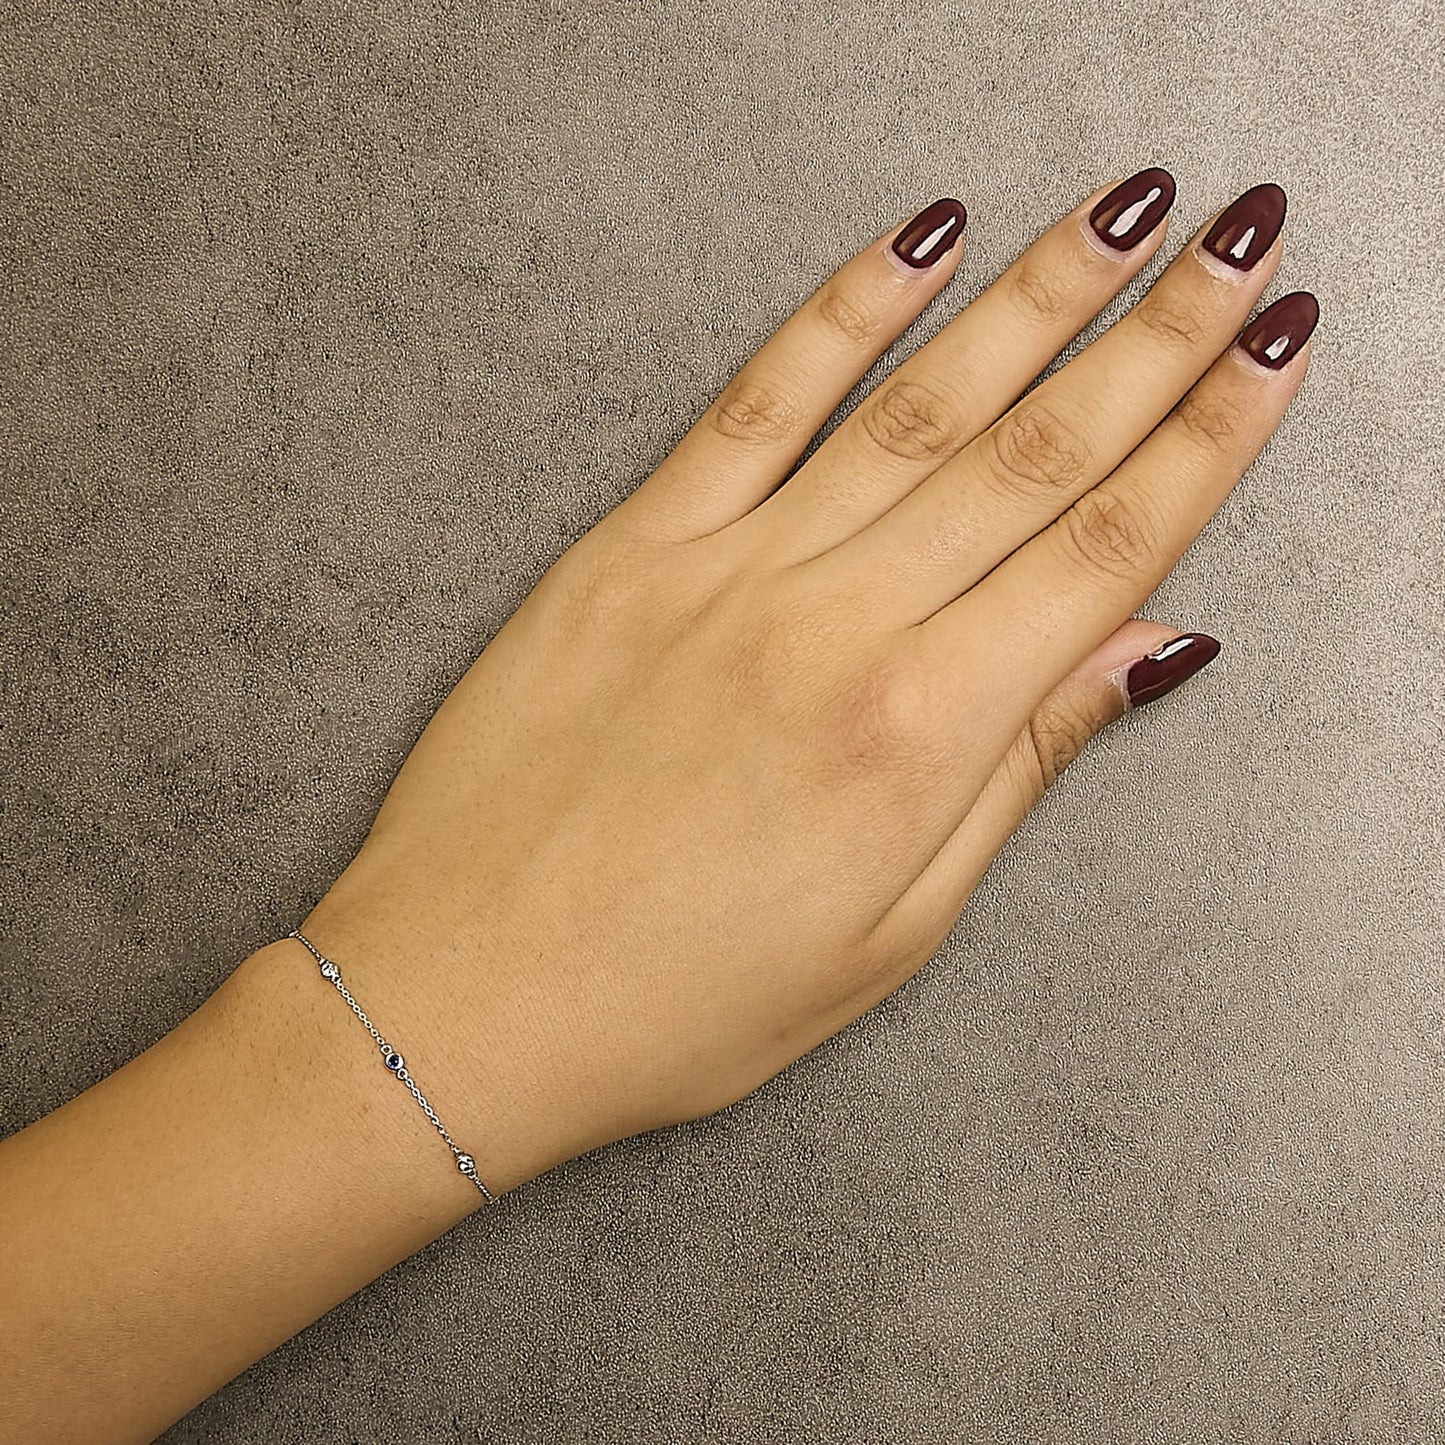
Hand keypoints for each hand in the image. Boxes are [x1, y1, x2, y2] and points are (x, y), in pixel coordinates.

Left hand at [300, 169, 1315, 1194]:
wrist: (463, 996)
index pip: (1101, 553)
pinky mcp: (628, 549)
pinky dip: (840, 313)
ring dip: (1034, 299)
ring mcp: (725, 572)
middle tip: (1243, 243)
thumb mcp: (888, 932)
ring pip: (914, 406)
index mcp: (915, 735)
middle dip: (1158, 340)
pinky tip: (918, 243)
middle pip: (1030, 456)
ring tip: (1125, 219)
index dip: (1207, 445)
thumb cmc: (676, 999)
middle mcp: (834, 629)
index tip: (1273, 357)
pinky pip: (754, 403)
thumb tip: (1141, 652)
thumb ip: (1017, 771)